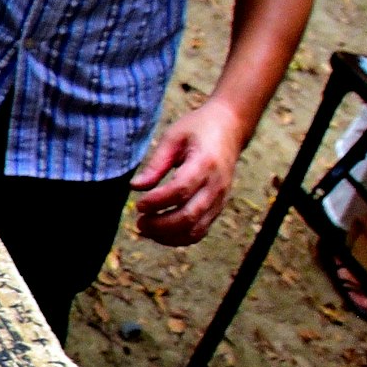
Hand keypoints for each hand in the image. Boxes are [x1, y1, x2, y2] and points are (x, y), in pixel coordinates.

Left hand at [131, 97, 248, 245]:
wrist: (231, 127)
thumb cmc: (199, 129)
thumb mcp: (174, 137)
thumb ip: (156, 163)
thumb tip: (135, 187)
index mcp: (205, 164)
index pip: (180, 190)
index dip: (157, 201)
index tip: (138, 204)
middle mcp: (216, 185)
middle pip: (188, 216)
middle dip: (159, 225)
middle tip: (139, 221)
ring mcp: (220, 199)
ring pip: (195, 230)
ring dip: (167, 236)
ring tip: (145, 229)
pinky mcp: (218, 207)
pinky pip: (200, 231)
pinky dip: (178, 238)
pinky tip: (159, 232)